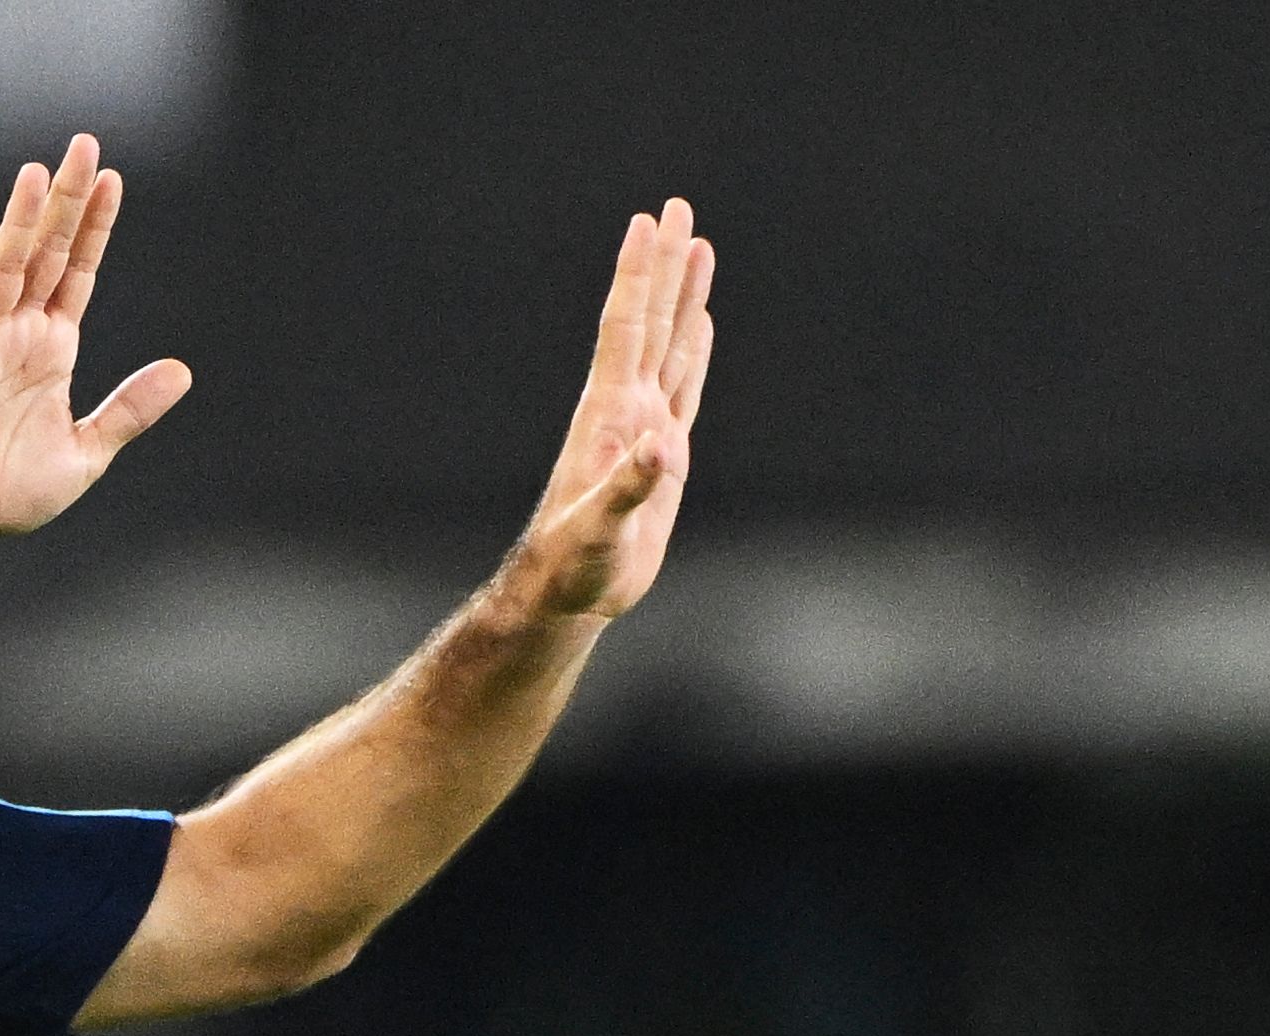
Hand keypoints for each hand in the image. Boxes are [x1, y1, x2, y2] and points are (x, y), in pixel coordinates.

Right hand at [0, 134, 192, 551]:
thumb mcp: (88, 449)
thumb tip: (182, 371)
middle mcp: (19, 335)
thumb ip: (130, 409)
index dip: (95, 228)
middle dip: (66, 202)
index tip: (114, 180)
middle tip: (84, 145)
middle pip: (45, 254)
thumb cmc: (10, 489)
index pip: (77, 272)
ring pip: (6, 270)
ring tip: (36, 174)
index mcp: (52, 349)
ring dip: (21, 223)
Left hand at [515, 200, 715, 618]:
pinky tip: (701, 324)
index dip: (637, 276)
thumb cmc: (574, 565)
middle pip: (650, 321)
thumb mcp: (598, 530)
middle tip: (678, 208)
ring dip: (685, 297)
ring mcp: (645, 428)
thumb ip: (628, 489)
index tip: (647, 222)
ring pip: (671, 346)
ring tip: (699, 247)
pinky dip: (695, 350)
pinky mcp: (664, 455)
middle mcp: (626, 410)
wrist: (568, 594)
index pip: (625, 329)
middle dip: (665, 265)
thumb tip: (663, 447)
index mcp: (609, 415)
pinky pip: (685, 387)